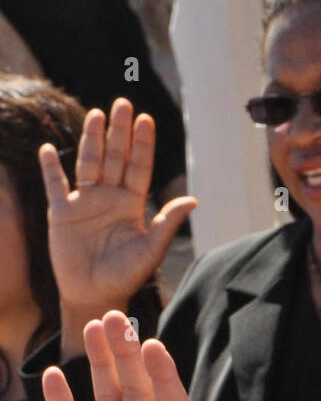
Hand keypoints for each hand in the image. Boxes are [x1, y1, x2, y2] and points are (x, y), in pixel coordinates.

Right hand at [39, 98, 195, 315]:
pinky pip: (55, 185)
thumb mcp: (150, 250)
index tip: (146, 120)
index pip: (139, 167)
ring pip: (89, 163)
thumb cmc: (125, 276)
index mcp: (131, 205)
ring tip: (97, 115)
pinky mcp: (61, 213)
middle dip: (119, 132)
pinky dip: (49, 167)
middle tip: (124, 104)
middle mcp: (109, 198)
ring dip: (92, 140)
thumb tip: (193, 199)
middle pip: (115, 158)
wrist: (95, 296)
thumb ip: (168, 223)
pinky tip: (48, 149)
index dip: (142, 145)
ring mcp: (85, 203)